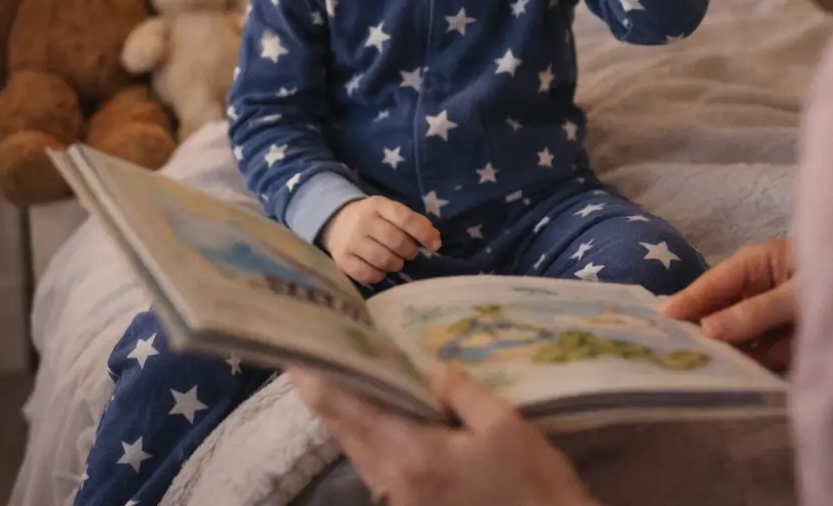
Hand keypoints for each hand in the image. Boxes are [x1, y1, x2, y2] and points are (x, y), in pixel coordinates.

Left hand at [289, 364, 599, 505]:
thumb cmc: (534, 486)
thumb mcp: (504, 426)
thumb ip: (458, 390)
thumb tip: (423, 365)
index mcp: (410, 454)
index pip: (344, 406)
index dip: (315, 373)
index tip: (298, 341)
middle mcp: (391, 479)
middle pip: (340, 426)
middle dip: (324, 384)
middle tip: (319, 342)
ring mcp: (398, 498)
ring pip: (354, 444)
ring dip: (344, 405)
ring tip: (345, 363)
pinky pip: (374, 459)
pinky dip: (366, 426)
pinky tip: (381, 404)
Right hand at [320, 197, 441, 284]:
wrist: (336, 221)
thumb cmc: (373, 218)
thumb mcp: (390, 211)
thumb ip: (413, 222)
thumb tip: (436, 240)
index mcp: (378, 205)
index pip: (406, 219)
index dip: (424, 233)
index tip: (435, 245)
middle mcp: (363, 221)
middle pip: (396, 242)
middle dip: (409, 251)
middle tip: (408, 252)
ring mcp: (351, 241)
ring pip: (383, 260)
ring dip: (396, 264)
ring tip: (395, 260)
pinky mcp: (342, 260)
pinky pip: (367, 274)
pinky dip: (379, 275)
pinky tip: (380, 269)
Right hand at [660, 237, 796, 370]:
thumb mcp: (795, 294)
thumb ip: (754, 313)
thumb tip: (705, 330)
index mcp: (753, 266)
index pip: (711, 285)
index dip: (686, 302)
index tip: (658, 322)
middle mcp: (756, 291)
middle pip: (719, 314)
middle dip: (701, 334)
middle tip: (673, 356)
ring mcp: (772, 318)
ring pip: (739, 340)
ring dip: (728, 356)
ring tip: (702, 375)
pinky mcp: (787, 343)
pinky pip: (763, 357)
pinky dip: (755, 368)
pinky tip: (741, 380)